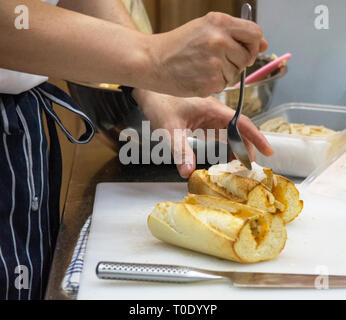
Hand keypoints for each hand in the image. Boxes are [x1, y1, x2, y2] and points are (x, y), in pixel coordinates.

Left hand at [133, 89, 273, 178]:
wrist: (147, 91)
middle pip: (238, 128)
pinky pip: (219, 131)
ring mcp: (208, 114)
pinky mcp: (202, 118)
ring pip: (230, 130)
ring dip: (237, 146)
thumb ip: (180, 151)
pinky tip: (226, 154)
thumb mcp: (170, 129)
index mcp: (212, 109)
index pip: (242, 123)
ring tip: (241, 163)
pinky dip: (225, 143)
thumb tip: (188, 173)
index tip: (267, 151)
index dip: (256, 137)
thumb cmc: (159, 103)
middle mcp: (214, 110)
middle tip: (250, 165)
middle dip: (247, 146)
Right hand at [145, 12, 267, 97]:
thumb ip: (234, 33)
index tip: (245, 50)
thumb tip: (264, 44)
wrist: (151, 61)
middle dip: (236, 60)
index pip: (255, 34)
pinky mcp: (209, 83)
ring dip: (223, 74)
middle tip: (214, 60)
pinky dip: (213, 84)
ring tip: (201, 67)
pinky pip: (222, 86)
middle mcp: (220, 41)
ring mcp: (215, 64)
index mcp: (219, 23)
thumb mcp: (204, 28)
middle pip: (246, 57)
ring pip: (235, 74)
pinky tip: (197, 77)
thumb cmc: (176, 45)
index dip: (253, 44)